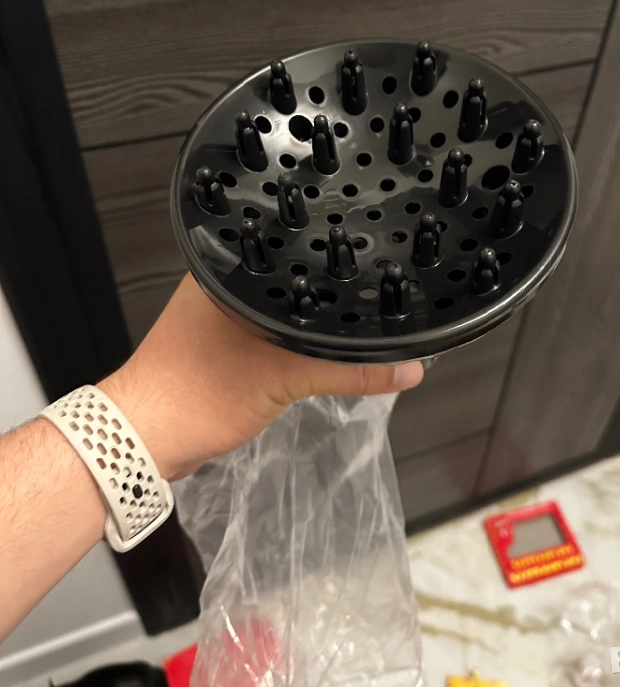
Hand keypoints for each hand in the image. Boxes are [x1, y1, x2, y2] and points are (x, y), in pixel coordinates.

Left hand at [100, 274, 422, 479]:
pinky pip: (270, 334)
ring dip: (309, 321)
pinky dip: (293, 343)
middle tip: (372, 291)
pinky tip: (316, 350)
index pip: (293, 247)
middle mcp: (221, 285)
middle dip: (327, 291)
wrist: (144, 441)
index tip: (371, 254)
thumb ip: (350, 371)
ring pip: (281, 310)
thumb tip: (405, 369)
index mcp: (227, 270)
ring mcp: (219, 315)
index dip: (332, 252)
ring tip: (352, 319)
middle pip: (291, 279)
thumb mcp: (284, 378)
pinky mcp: (221, 344)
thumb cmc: (194, 396)